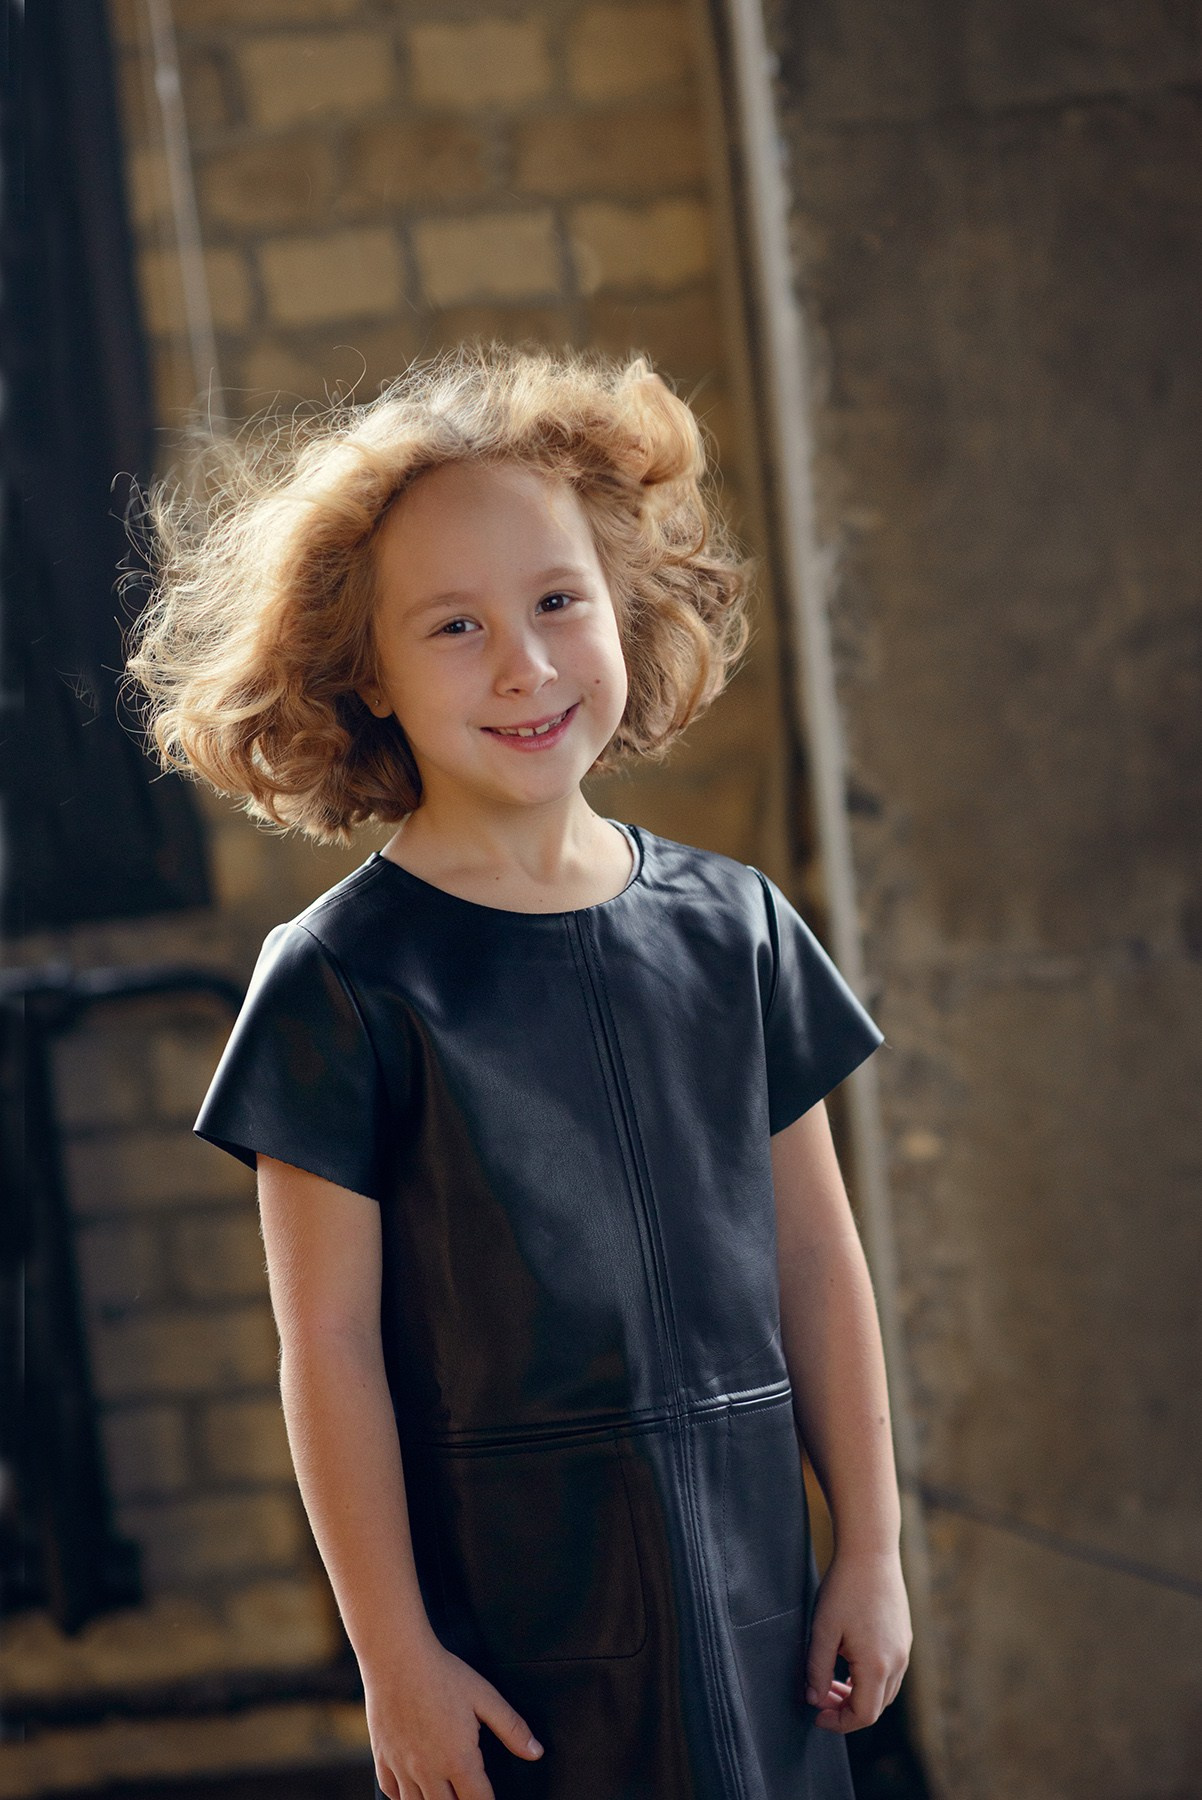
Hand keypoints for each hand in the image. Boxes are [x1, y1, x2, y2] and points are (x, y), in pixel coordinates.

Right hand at [366, 1631, 543, 1799]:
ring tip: (445, 1795)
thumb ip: (512, 1728)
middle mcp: (429, 1771)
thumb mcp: (484, 1696)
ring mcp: (402, 1767)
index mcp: (458, 1759)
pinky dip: (404, 1797)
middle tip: (468, 1793)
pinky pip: (391, 1792)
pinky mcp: (383, 1758)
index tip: (491, 1799)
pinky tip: (414, 1790)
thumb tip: (536, 1752)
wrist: (396, 1657)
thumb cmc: (442, 1674)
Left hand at [804, 1546, 911, 1732]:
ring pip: (885, 1691)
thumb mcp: (823, 1629)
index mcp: (877, 1665)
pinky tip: (848, 1662)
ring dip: (858, 1695)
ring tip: (831, 1681)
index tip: (817, 1716)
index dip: (839, 1722)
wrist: (871, 1550)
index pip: (863, 1715)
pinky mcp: (904, 1636)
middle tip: (820, 1696)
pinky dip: (870, 1679)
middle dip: (846, 1709)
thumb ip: (817, 1669)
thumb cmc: (844, 1588)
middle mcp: (897, 1662)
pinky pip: (891, 1672)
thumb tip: (814, 1699)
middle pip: (876, 1707)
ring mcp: (904, 1649)